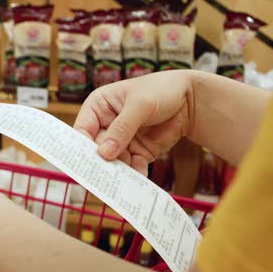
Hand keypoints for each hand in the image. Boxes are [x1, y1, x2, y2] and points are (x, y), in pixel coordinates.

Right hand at [74, 71, 194, 174]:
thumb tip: (103, 153)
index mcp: (98, 106)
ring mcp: (121, 140)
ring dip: (118, 171)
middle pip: (96, 149)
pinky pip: (131, 166)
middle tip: (104, 176)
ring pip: (113, 161)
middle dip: (101, 162)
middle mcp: (106, 124)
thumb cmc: (161, 90)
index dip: (81, 146)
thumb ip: (122, 128)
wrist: (191, 100)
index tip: (85, 163)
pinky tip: (138, 180)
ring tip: (123, 181)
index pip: (82, 129)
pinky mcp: (136, 151)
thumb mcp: (140, 105)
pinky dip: (134, 174)